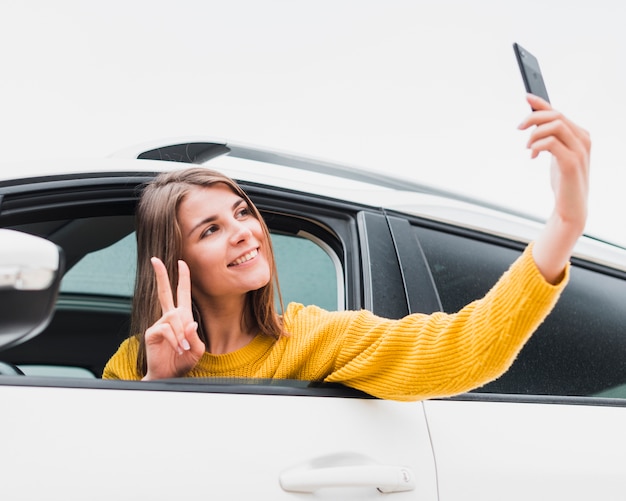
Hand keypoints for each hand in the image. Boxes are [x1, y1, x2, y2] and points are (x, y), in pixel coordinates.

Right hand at [142, 258, 204, 379]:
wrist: (168, 376)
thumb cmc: (182, 363)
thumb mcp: (196, 350)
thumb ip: (195, 337)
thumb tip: (190, 323)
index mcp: (182, 318)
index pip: (182, 294)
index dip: (182, 278)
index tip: (181, 262)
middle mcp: (169, 317)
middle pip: (165, 292)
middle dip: (161, 275)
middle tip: (154, 260)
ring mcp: (159, 324)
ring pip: (173, 317)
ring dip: (181, 334)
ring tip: (183, 348)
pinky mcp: (151, 332)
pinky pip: (166, 329)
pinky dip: (174, 339)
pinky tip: (177, 349)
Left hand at [518, 94, 590, 282]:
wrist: (571, 207)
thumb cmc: (563, 181)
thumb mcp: (555, 156)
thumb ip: (549, 139)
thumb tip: (532, 125)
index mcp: (580, 135)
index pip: (559, 112)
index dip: (542, 103)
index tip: (526, 97)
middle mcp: (583, 139)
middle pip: (555, 115)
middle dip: (533, 117)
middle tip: (519, 127)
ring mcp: (580, 151)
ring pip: (554, 126)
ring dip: (534, 133)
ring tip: (527, 147)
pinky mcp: (572, 163)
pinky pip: (552, 143)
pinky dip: (538, 145)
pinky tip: (533, 155)